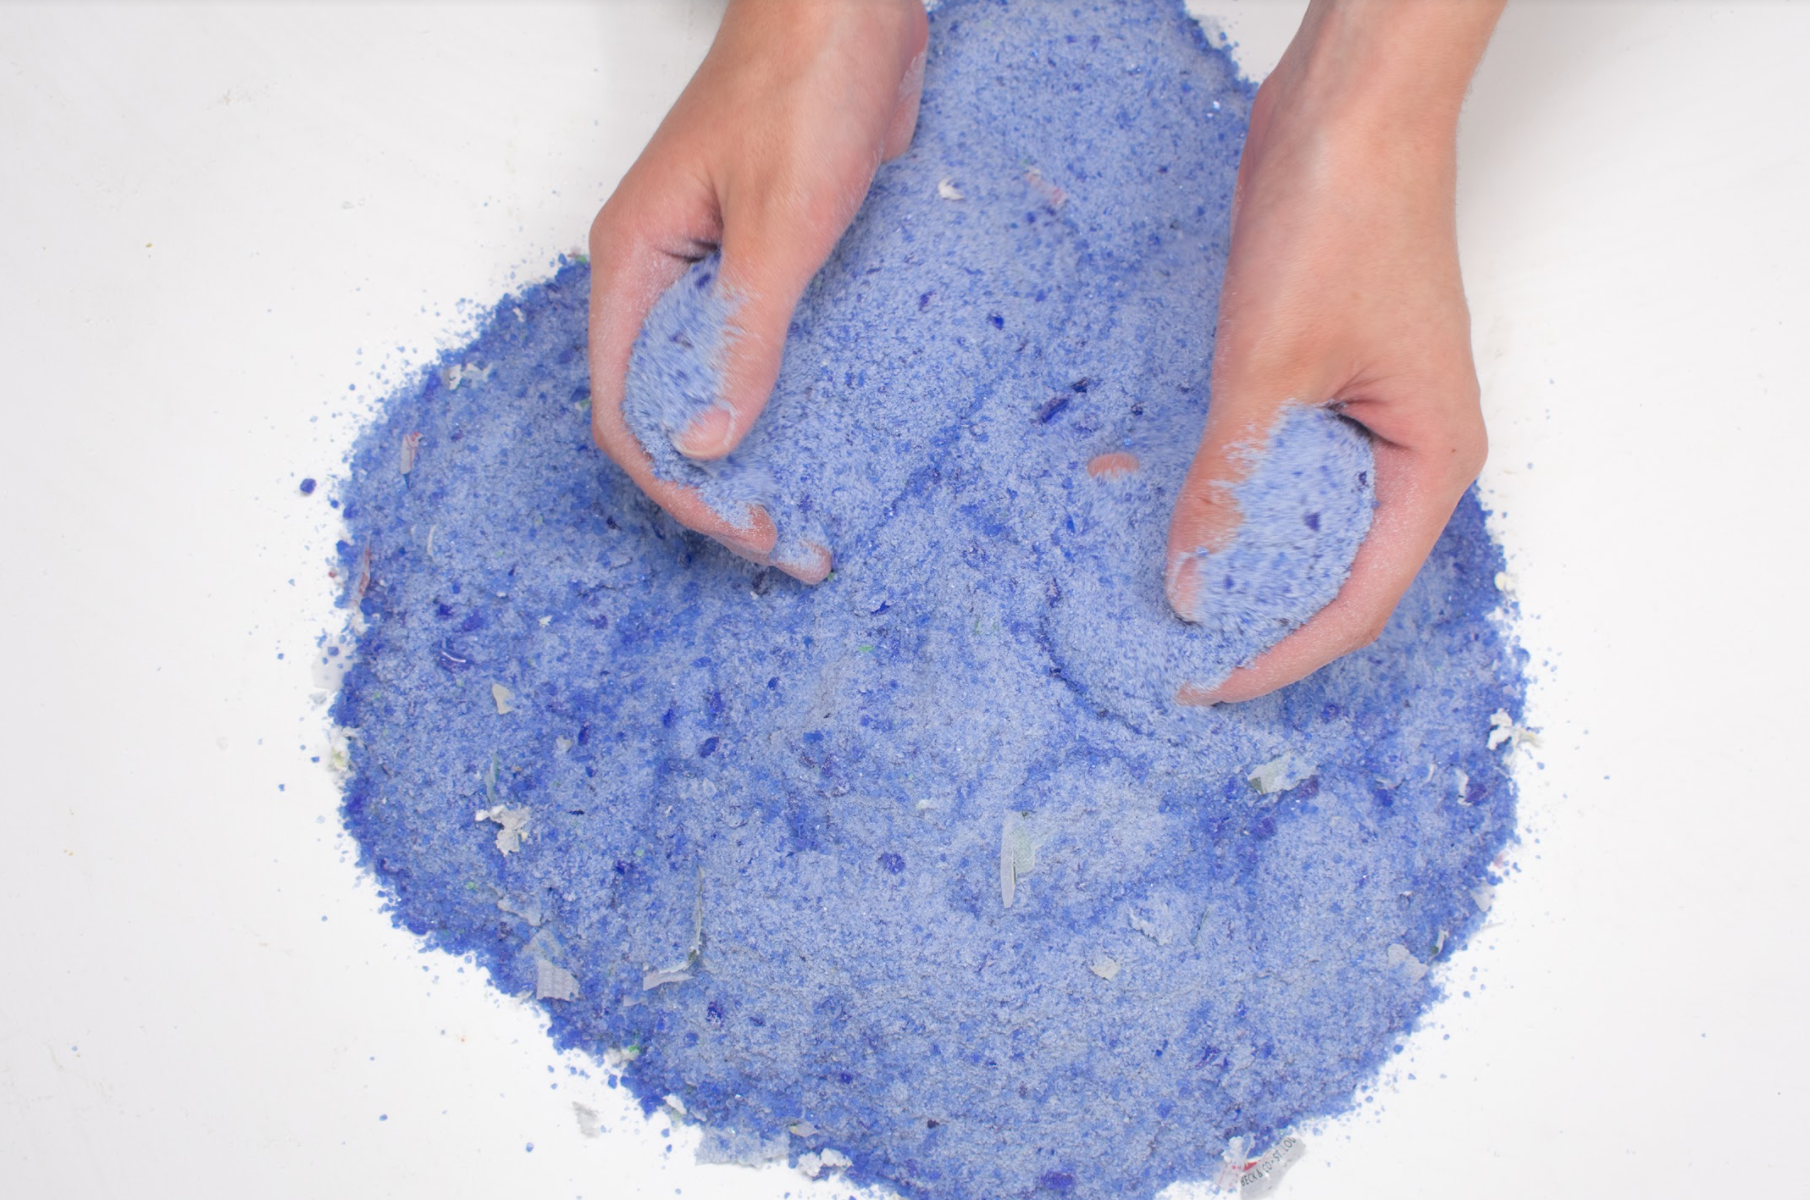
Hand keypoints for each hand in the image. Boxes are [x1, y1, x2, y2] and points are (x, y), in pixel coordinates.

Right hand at [587, 0, 927, 581]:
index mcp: (635, 265)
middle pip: (665, 410)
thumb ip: (743, 333)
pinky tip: (832, 443)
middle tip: (785, 538)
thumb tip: (704, 442)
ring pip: (714, 388)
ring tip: (810, 511)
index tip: (740, 525)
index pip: (625, 408)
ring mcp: (713, 272)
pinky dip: (787, 404)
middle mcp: (662, 278)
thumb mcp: (779, 220)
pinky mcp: (766, 263)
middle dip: (715, 484)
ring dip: (753, 454)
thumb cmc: (804, 84)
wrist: (852, 4)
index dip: (674, 482)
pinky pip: (764, 352)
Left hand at [1167, 0, 1504, 702]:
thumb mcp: (1269, 368)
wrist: (1348, 107)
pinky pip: (1265, 455)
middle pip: (1327, 566)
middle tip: (1162, 631)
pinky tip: (1135, 473)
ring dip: (1218, 534)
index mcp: (1430, 464)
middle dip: (1247, 600)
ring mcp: (1362, 416)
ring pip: (1288, 511)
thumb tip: (1194, 584)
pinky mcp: (1318, 382)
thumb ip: (1231, 483)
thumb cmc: (1345, 220)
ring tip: (1136, 554)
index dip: (1283, 653)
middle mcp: (1405, 452)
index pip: (1359, 601)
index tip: (1207, 682)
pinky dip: (1211, 472)